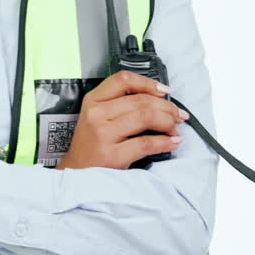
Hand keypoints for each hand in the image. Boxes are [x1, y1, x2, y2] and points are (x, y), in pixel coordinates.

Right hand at [56, 69, 188, 169]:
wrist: (76, 174)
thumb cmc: (92, 145)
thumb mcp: (97, 117)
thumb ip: (120, 104)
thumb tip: (159, 99)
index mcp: (93, 100)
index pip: (123, 80)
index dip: (148, 83)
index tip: (164, 91)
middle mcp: (96, 114)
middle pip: (141, 100)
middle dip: (167, 106)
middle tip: (178, 115)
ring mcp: (103, 134)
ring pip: (146, 117)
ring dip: (168, 122)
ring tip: (175, 129)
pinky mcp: (112, 155)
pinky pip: (147, 143)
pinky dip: (165, 142)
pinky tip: (172, 142)